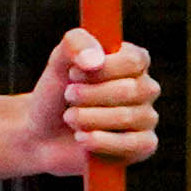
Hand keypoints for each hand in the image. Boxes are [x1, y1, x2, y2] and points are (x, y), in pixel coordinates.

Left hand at [28, 29, 161, 169]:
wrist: (42, 134)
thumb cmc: (56, 93)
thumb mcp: (58, 61)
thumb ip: (75, 44)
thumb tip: (95, 61)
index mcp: (134, 62)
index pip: (133, 61)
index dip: (100, 70)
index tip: (73, 73)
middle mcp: (146, 88)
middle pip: (131, 90)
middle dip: (90, 95)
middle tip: (68, 95)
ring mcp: (147, 118)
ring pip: (128, 117)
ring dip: (89, 118)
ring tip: (69, 117)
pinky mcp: (143, 146)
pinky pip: (134, 145)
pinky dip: (103, 142)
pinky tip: (82, 138)